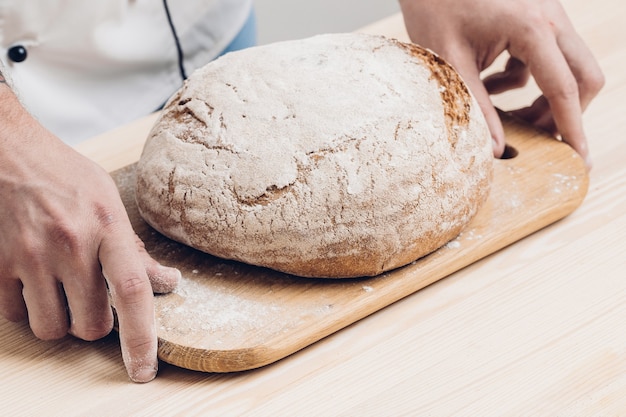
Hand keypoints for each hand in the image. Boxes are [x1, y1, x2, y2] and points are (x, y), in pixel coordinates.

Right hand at [0, 88, 180, 381]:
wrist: (9, 151)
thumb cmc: (66, 176)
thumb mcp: (110, 202)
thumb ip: (136, 249)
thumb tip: (168, 282)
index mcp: (108, 226)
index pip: (133, 292)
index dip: (142, 338)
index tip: (144, 370)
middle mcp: (72, 244)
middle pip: (92, 325)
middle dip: (96, 324)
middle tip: (93, 300)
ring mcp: (31, 255)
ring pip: (53, 329)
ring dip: (61, 322)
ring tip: (62, 293)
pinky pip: (15, 315)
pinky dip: (27, 310)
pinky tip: (33, 284)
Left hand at [399, 0, 603, 167]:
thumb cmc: (435, 8)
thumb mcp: (452, 65)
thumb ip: (477, 108)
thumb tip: (495, 150)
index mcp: (532, 28)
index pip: (564, 88)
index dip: (572, 128)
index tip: (579, 158)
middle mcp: (550, 18)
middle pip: (584, 76)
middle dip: (565, 112)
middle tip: (536, 137)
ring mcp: (546, 15)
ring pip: (566, 68)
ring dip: (541, 96)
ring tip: (501, 109)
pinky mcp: (535, 18)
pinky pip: (545, 58)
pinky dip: (524, 78)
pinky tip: (490, 82)